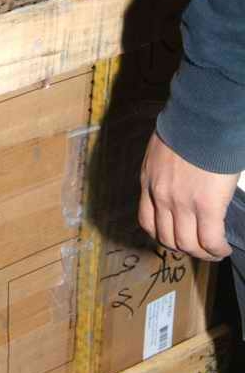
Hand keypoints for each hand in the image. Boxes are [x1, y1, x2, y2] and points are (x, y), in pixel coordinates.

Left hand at [139, 132, 238, 260]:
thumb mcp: (162, 150)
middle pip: (166, 238)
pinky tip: (224, 248)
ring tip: (215, 250)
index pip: (147, 220)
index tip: (176, 237)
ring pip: (187, 244)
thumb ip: (165, 169)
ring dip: (202, 253)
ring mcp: (181, 203)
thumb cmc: (187, 126)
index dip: (162, 235)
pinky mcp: (206, 206)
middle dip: (184, 248)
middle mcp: (160, 196)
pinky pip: (210, 240)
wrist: (202, 119)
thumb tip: (180, 179)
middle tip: (199, 248)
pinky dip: (217, 249)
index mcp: (149, 182)